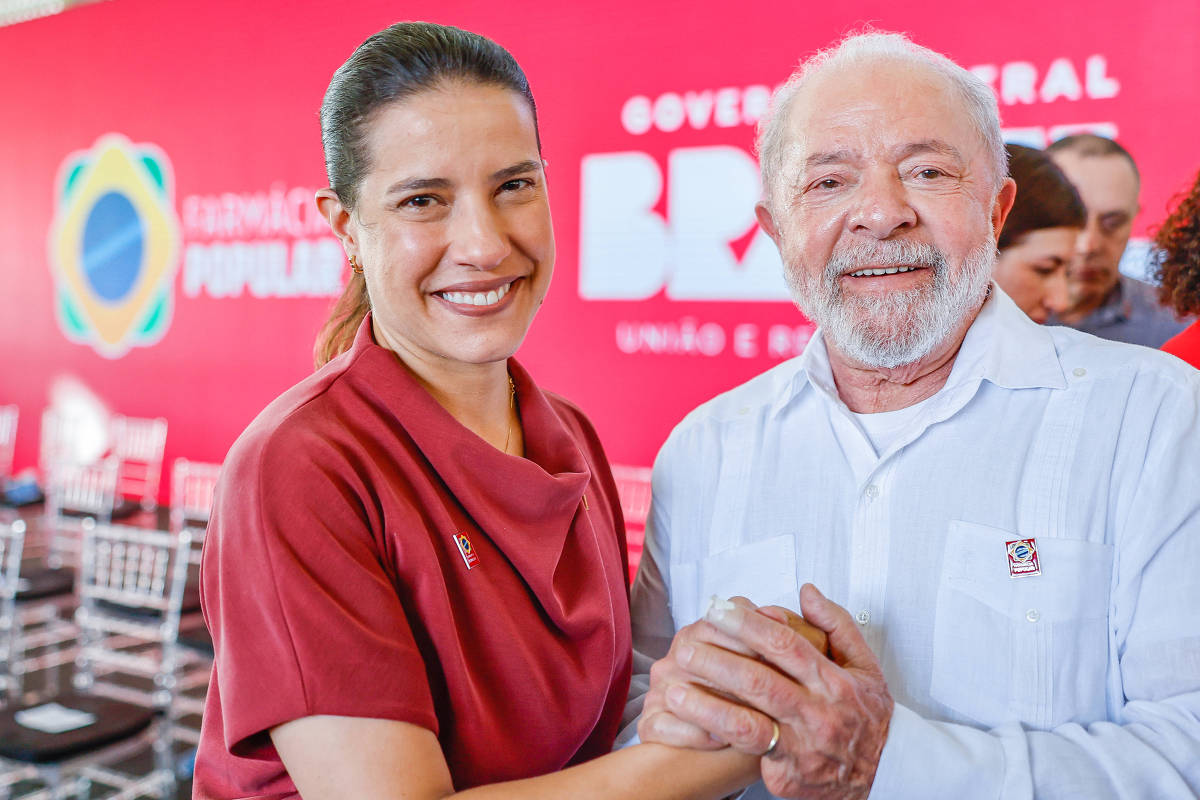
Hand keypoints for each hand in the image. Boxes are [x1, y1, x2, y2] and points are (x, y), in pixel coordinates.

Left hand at [658, 584, 893, 799]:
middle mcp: (816, 714)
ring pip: (745, 724)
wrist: (886, 774)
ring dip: (706, 706)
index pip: (785, 645)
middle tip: (685, 646)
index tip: (719, 609)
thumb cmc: (868, 715)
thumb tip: (807, 592)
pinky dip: (717, 739)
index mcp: (834, 682)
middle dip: (716, 662)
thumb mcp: (866, 666)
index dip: (747, 626)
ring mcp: (800, 748)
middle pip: (758, 682)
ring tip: (675, 690)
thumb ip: (836, 626)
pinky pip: (746, 756)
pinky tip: (691, 725)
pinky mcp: (786, 776)